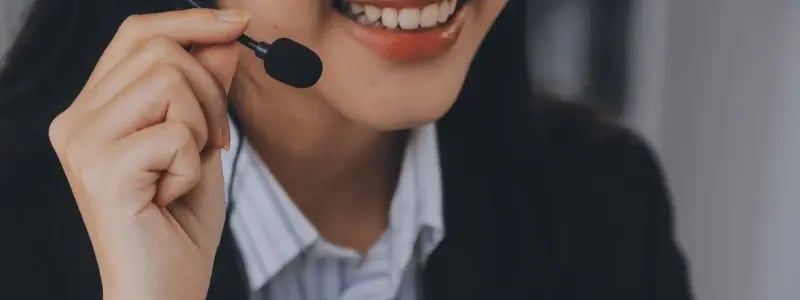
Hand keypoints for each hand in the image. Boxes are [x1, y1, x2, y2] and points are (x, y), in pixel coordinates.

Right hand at [48, 9, 248, 299]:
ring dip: (203, 127)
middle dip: (210, 91)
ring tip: (185, 171)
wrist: (161, 289)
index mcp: (93, 110)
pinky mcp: (101, 169)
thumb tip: (225, 35)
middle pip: (159, 50)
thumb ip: (207, 90)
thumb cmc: (179, 223)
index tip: (240, 24)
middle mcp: (76, 120)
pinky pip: (177, 133)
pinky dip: (194, 165)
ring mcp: (83, 143)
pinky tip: (172, 196)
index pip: (137, 35)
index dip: (192, 21)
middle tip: (214, 143)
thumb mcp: (201, 143)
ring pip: (169, 81)